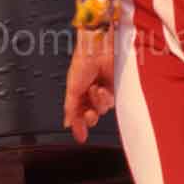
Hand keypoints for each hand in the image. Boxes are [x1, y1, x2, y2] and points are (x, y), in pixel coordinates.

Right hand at [63, 27, 114, 143]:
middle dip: (90, 116)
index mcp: (78, 91)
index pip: (78, 114)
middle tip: (89, 112)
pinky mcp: (115, 87)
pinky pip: (112, 102)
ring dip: (98, 102)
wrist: (98, 49)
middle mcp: (91, 91)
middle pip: (92, 114)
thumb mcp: (72, 89)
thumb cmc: (83, 61)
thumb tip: (68, 126)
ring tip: (95, 88)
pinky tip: (102, 88)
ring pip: (103, 109)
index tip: (81, 134)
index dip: (80, 124)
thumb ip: (70, 110)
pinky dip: (105, 97)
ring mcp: (104, 90)